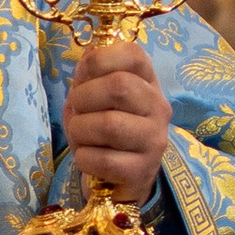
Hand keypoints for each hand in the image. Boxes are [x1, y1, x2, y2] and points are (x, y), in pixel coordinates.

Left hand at [62, 40, 171, 205]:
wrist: (116, 180)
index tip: (83, 77)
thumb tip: (88, 57)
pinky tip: (86, 158)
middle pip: (118, 86)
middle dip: (83, 97)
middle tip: (76, 111)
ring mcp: (155, 140)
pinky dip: (84, 158)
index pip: (133, 54)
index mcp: (147, 82)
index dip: (99, 60)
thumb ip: (90, 76)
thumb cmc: (102, 132)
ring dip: (80, 129)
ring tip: (80, 135)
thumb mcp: (94, 98)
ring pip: (109, 124)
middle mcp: (158, 107)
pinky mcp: (143, 170)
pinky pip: (105, 160)